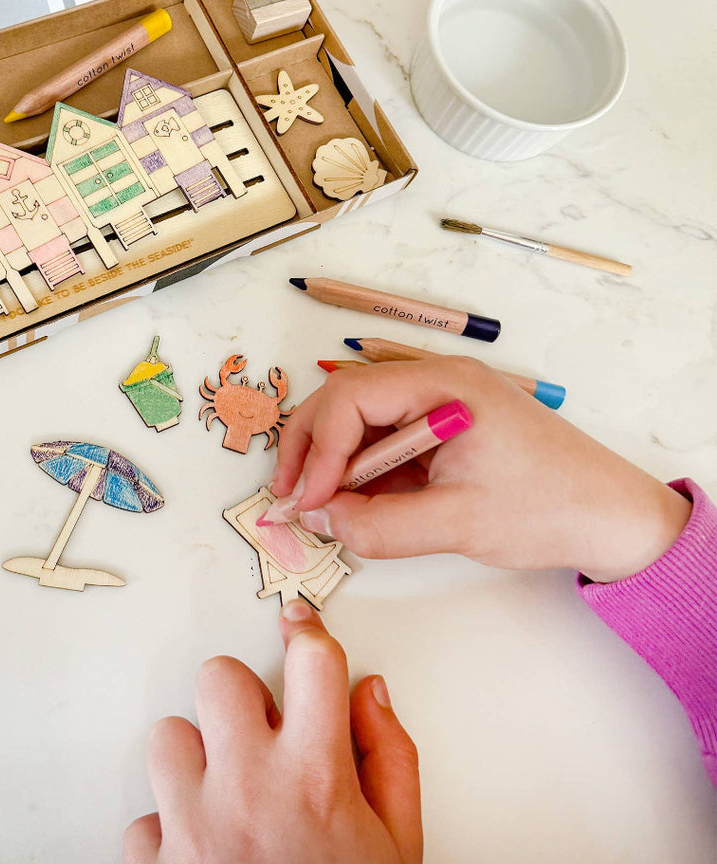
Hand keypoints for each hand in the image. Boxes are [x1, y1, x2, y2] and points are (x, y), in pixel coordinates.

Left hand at [123, 600, 421, 863]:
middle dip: (243, 698)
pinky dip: (170, 829)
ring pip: (167, 735)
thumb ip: (392, 758)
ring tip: (226, 793)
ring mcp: (193, 825)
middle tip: (262, 734)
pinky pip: (144, 817)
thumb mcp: (399, 846)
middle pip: (220, 678)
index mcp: (316, 778)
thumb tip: (371, 695)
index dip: (309, 634)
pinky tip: (204, 850)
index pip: (311, 663)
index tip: (301, 626)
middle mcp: (248, 789)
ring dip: (196, 758)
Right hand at [270, 359, 690, 582]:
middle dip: (313, 447)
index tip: (306, 501)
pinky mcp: (445, 429)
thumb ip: (377, 525)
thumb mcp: (456, 524)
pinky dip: (363, 470)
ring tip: (318, 504)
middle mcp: (437, 382)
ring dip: (334, 460)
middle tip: (292, 496)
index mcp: (444, 386)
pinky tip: (354, 501)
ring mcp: (441, 403)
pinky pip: (387, 440)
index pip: (353, 399)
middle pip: (348, 400)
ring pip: (363, 420)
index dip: (320, 450)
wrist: (615, 518)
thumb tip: (317, 520)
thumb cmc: (548, 509)